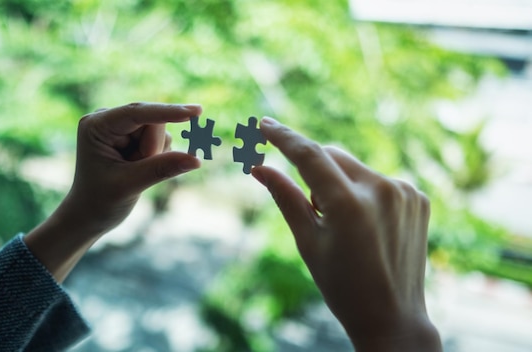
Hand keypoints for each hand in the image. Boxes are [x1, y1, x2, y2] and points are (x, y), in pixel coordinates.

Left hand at [63, 102, 201, 234]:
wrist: (90, 215)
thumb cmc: (101, 201)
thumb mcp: (130, 185)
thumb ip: (162, 169)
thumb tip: (196, 160)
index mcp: (97, 125)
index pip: (137, 112)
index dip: (168, 112)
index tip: (196, 111)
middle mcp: (108, 119)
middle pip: (153, 122)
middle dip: (153, 149)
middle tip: (137, 171)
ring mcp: (122, 126)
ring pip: (160, 132)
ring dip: (155, 155)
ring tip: (132, 172)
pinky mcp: (134, 136)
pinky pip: (161, 140)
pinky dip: (157, 157)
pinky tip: (138, 168)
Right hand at [251, 117, 440, 351]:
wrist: (393, 317)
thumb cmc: (342, 285)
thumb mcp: (308, 242)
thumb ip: (285, 198)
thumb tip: (259, 168)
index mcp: (349, 204)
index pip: (310, 155)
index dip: (284, 138)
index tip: (264, 124)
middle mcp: (381, 190)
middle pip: (333, 156)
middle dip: (316, 173)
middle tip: (316, 211)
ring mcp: (405, 192)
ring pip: (355, 168)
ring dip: (342, 183)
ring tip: (348, 226)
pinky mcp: (418, 197)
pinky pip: (379, 180)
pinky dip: (366, 192)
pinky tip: (370, 226)